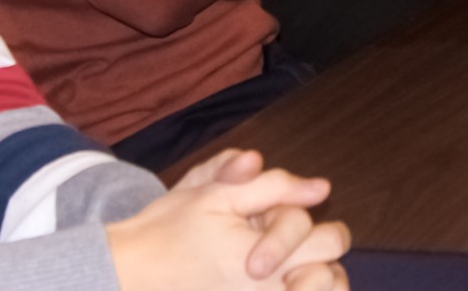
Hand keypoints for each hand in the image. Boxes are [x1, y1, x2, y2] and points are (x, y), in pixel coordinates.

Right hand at [112, 149, 349, 290]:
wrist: (133, 269)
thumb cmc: (174, 227)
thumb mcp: (220, 193)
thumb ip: (275, 186)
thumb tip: (321, 188)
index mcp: (266, 259)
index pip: (331, 240)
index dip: (314, 222)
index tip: (283, 221)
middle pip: (333, 277)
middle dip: (321, 254)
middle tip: (297, 246)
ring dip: (317, 282)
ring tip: (295, 268)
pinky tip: (282, 282)